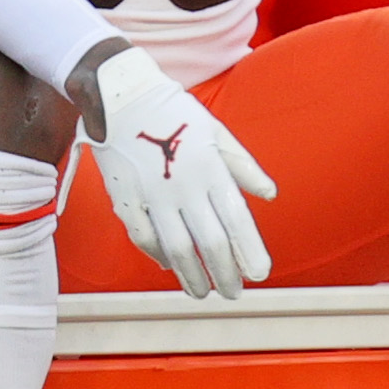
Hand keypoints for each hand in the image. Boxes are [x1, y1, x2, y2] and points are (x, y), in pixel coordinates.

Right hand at [79, 46, 277, 299]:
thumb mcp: (216, 132)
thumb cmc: (174, 113)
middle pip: (210, 242)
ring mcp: (152, 194)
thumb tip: (269, 194)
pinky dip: (158, 256)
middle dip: (225, 273)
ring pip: (177, 248)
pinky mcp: (125, 198)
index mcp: (210, 168)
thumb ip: (243, 167)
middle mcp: (184, 185)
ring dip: (192, 276)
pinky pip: (144, 237)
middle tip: (234, 293)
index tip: (260, 274)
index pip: (236, 220)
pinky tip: (169, 267)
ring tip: (203, 293)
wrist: (119, 95)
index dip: (249, 251)